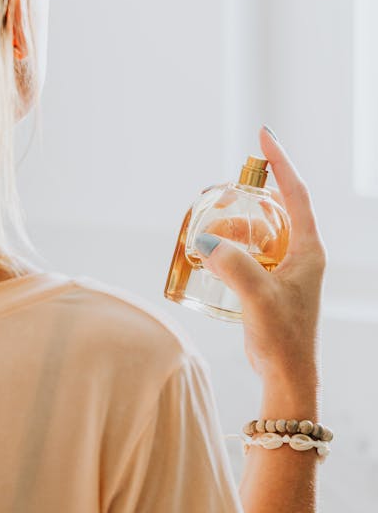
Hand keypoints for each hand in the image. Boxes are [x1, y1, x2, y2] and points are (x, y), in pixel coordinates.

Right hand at [195, 126, 326, 385]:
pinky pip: (246, 253)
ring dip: (230, 229)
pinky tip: (209, 259)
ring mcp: (285, 269)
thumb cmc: (282, 337)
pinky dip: (227, 248)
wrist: (287, 377)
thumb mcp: (257, 296)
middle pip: (270, 210)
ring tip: (205, 240)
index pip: (296, 192)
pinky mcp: (269, 284)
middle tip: (218, 201)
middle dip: (241, 203)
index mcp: (308, 249)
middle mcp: (300, 254)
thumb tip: (203, 241)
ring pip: (255, 232)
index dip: (280, 161)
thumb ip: (232, 265)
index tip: (263, 135)